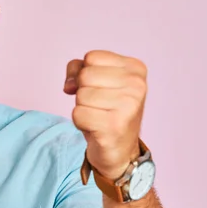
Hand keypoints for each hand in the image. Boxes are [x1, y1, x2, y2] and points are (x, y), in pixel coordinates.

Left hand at [63, 50, 147, 179]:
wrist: (119, 150)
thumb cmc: (106, 110)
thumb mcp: (95, 81)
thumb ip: (77, 69)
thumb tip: (69, 86)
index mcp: (136, 69)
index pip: (91, 57)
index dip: (84, 73)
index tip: (99, 88)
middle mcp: (137, 85)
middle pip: (84, 75)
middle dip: (83, 91)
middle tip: (98, 105)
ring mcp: (129, 106)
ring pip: (80, 95)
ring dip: (82, 108)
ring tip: (98, 117)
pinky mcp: (115, 126)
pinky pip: (78, 114)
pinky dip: (80, 122)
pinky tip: (96, 128)